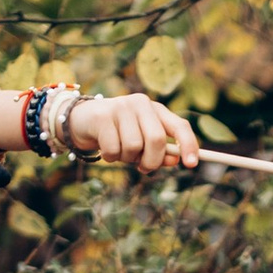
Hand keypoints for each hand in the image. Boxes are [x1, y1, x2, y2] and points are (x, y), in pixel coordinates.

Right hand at [66, 90, 200, 172]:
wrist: (81, 121)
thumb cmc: (117, 134)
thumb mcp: (141, 143)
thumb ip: (159, 152)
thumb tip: (175, 160)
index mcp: (155, 109)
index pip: (179, 125)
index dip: (189, 144)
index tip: (192, 164)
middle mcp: (140, 104)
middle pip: (157, 139)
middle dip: (152, 161)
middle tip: (144, 168)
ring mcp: (121, 107)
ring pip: (134, 146)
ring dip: (126, 159)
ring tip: (119, 152)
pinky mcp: (102, 116)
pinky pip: (114, 149)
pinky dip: (110, 157)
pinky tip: (104, 149)